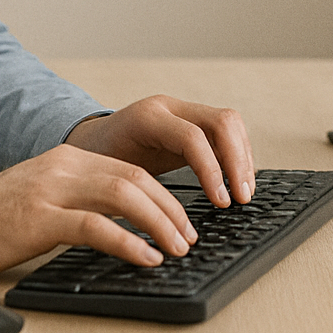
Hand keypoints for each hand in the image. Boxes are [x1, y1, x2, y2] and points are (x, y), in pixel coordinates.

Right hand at [0, 144, 197, 276]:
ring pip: (125, 195)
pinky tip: (145, 258)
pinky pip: (96, 226)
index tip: (183, 221)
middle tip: (189, 237)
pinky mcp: (39, 218)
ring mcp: (52, 189)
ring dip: (160, 223)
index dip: (165, 195)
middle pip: (136, 179)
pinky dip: (129, 243)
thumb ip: (76, 199)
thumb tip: (120, 223)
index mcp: (67, 159)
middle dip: (172, 209)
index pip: (131, 169)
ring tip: (176, 248)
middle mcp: (64, 166)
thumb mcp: (41, 197)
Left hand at [65, 94, 255, 208]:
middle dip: (238, 161)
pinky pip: (225, 131)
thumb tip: (167, 225)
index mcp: (147, 118)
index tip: (222, 203)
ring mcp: (182, 110)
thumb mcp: (111, 175)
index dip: (213, 171)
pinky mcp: (191, 120)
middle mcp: (169, 107)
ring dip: (243, 158)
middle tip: (243, 198)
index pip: (193, 138)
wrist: (87, 142)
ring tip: (244, 192)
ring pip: (230, 123)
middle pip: (222, 121)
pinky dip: (236, 155)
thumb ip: (138, 190)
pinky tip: (236, 180)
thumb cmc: (94, 162)